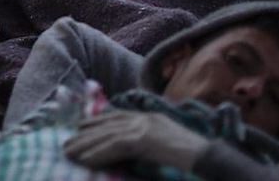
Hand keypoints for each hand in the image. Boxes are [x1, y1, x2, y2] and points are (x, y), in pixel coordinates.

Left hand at [64, 110, 208, 170]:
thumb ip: (147, 144)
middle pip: (108, 124)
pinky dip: (98, 153)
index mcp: (151, 118)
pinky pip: (115, 146)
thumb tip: (130, 152)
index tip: (80, 127)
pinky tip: (85, 161)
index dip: (97, 122)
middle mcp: (145, 118)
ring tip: (68, 153)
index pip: (118, 116)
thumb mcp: (165, 146)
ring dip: (85, 145)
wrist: (211, 160)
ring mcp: (145, 127)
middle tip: (66, 142)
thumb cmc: (194, 159)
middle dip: (85, 134)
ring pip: (107, 135)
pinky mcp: (145, 139)